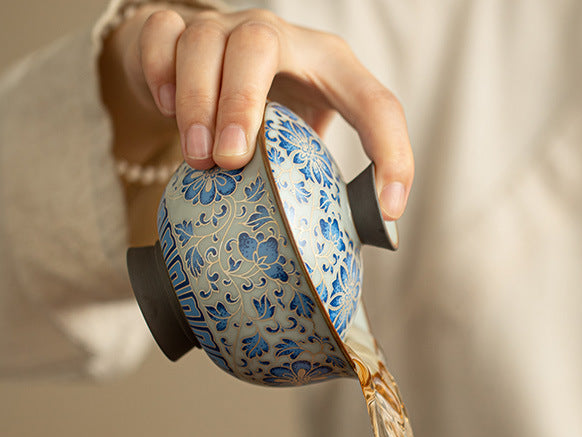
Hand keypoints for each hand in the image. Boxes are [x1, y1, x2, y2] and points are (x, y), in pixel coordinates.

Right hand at [100, 4, 412, 218]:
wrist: (205, 71)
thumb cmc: (270, 115)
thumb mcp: (305, 137)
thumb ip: (322, 173)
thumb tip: (364, 234)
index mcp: (329, 66)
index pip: (375, 102)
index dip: (391, 154)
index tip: (387, 210)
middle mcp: (278, 36)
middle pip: (260, 43)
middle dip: (241, 104)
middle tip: (230, 163)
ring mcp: (222, 25)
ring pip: (204, 41)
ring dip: (197, 102)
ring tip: (198, 160)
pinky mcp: (173, 25)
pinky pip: (160, 34)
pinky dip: (158, 73)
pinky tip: (165, 110)